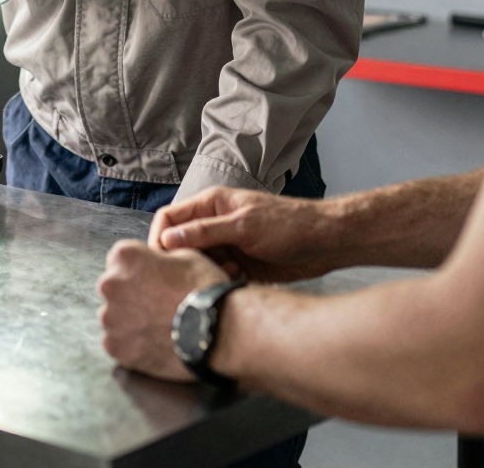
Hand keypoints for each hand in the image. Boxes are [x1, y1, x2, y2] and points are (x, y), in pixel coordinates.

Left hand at [98, 239, 229, 380]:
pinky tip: (153, 342)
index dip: (139, 270)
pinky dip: (131, 344)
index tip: (153, 280)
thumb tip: (153, 264)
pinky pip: (116, 343)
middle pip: (114, 288)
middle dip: (131, 294)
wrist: (219, 329)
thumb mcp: (186, 255)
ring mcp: (111, 318)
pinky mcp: (116, 348)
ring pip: (114, 316)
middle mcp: (110, 284)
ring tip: (158, 326)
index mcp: (125, 256)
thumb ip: (158, 257)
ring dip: (129, 320)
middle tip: (158, 305)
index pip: (120, 260)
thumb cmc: (205, 289)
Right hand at [149, 187, 336, 282]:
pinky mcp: (237, 264)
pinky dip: (220, 279)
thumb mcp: (244, 226)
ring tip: (228, 272)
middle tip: (196, 273)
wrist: (324, 243)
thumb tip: (167, 239)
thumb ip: (205, 232)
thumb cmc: (288, 225)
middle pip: (179, 243)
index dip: (159, 238)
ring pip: (197, 262)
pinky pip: (215, 274)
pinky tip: (239, 278)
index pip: (168, 218)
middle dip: (184, 260)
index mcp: (211, 204)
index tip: (161, 262)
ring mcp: (225, 244)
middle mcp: (213, 223)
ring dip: (205, 271)